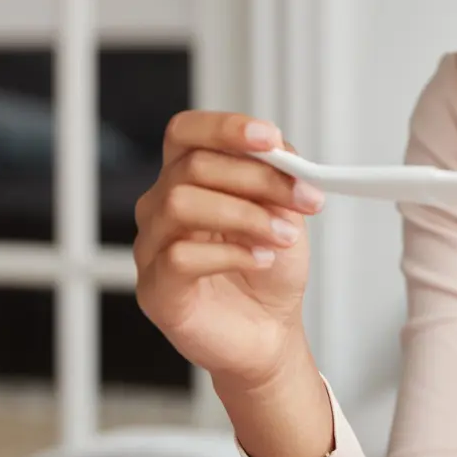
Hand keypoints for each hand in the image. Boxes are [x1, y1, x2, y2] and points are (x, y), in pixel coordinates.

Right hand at [133, 111, 323, 391]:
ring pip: (181, 203)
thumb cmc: (268, 269)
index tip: (271, 138)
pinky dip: (231, 253)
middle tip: (304, 198)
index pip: (185, 132)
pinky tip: (261, 260)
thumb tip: (280, 148)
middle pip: (193, 166)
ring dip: (246, 215)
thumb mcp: (284, 211)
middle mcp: (161, 206)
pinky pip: (180, 256)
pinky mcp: (156, 289)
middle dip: (258, 178)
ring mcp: (152, 248)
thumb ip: (278, 175)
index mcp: (188, 178)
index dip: (224, 127)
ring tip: (284, 235)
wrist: (269, 329)